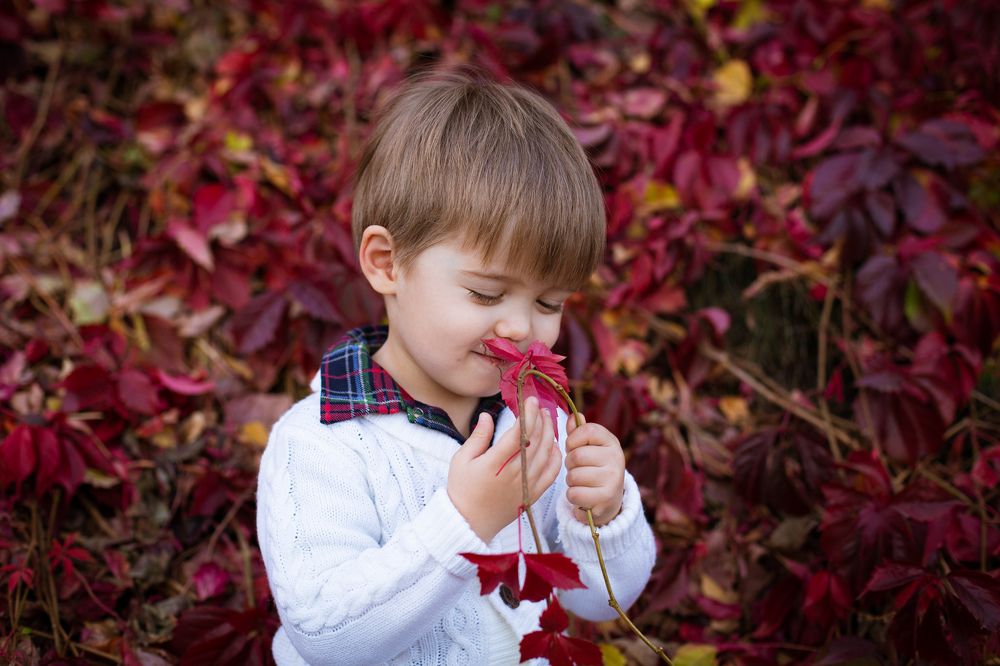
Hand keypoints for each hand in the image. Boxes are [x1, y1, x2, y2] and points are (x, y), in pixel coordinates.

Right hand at [448, 397, 562, 542]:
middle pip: (536, 441)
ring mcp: (525, 486)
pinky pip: (551, 474)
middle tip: (541, 407)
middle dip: (541, 420)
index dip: (528, 414)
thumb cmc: (462, 489)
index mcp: (494, 463)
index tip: (531, 401)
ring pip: (546, 455)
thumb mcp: (461, 460)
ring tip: (548, 420)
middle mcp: (513, 474)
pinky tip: (554, 445)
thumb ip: (478, 437)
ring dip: (550, 434)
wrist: (469, 522)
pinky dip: (555, 458)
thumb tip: (486, 416)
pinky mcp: (532, 495)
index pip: (519, 433)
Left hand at [564, 413, 624, 525]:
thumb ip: (578, 432)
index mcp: (611, 442)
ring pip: (574, 476)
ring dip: (571, 481)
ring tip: (581, 482)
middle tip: (577, 468)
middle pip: (577, 456)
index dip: (572, 440)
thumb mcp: (587, 447)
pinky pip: (574, 494)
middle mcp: (616, 458)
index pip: (587, 430)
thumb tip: (573, 417)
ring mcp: (613, 479)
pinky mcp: (606, 498)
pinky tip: (583, 495)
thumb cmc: (592, 468)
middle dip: (569, 464)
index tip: (573, 448)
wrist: (607, 499)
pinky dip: (572, 496)